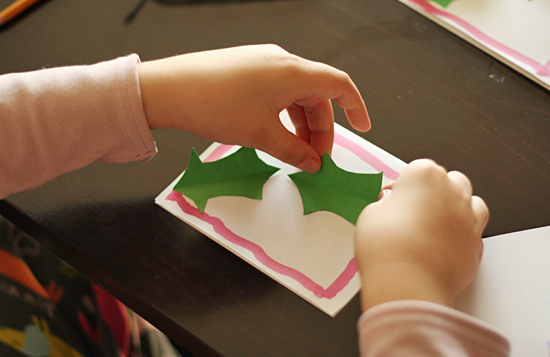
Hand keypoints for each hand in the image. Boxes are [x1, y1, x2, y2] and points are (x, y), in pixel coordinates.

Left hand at [137, 44, 369, 172]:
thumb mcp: (261, 135)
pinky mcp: (246, 68)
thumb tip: (312, 163)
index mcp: (293, 71)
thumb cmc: (216, 106)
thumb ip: (294, 151)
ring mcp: (262, 63)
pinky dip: (282, 114)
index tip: (363, 127)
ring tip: (293, 152)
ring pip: (295, 95)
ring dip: (299, 125)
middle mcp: (281, 61)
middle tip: (313, 159)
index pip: (339, 85)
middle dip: (319, 129)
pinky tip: (273, 134)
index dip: (356, 106)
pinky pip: (276, 92)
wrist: (168, 89)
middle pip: (315, 95)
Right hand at [354, 159, 487, 310]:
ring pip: (470, 202)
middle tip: (412, 209)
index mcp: (425, 175)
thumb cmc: (387, 246)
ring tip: (433, 224)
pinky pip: (472, 232)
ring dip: (455, 208)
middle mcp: (452, 192)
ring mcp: (468, 218)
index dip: (403, 185)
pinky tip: (442, 245)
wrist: (407, 284)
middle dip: (434, 191)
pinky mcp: (476, 245)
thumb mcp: (371, 215)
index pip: (418, 168)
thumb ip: (386, 204)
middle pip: (449, 180)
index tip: (392, 199)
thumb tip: (391, 206)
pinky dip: (460, 235)